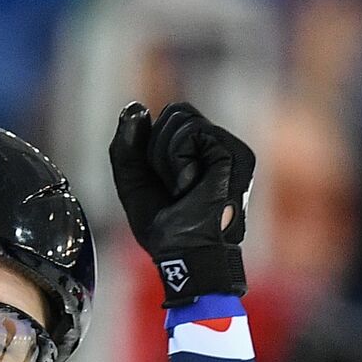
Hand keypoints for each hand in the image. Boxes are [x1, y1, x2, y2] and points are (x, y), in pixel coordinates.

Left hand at [108, 101, 254, 305]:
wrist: (184, 255)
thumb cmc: (164, 228)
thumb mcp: (132, 180)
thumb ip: (127, 144)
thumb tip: (134, 107)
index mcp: (201, 151)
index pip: (172, 116)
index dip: (151, 146)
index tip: (161, 182)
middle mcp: (219, 147)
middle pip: (176, 112)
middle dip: (157, 149)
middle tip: (172, 186)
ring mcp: (230, 149)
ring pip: (182, 119)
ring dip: (166, 157)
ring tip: (182, 188)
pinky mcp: (235, 154)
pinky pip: (192, 132)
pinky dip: (178, 161)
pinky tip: (190, 186)